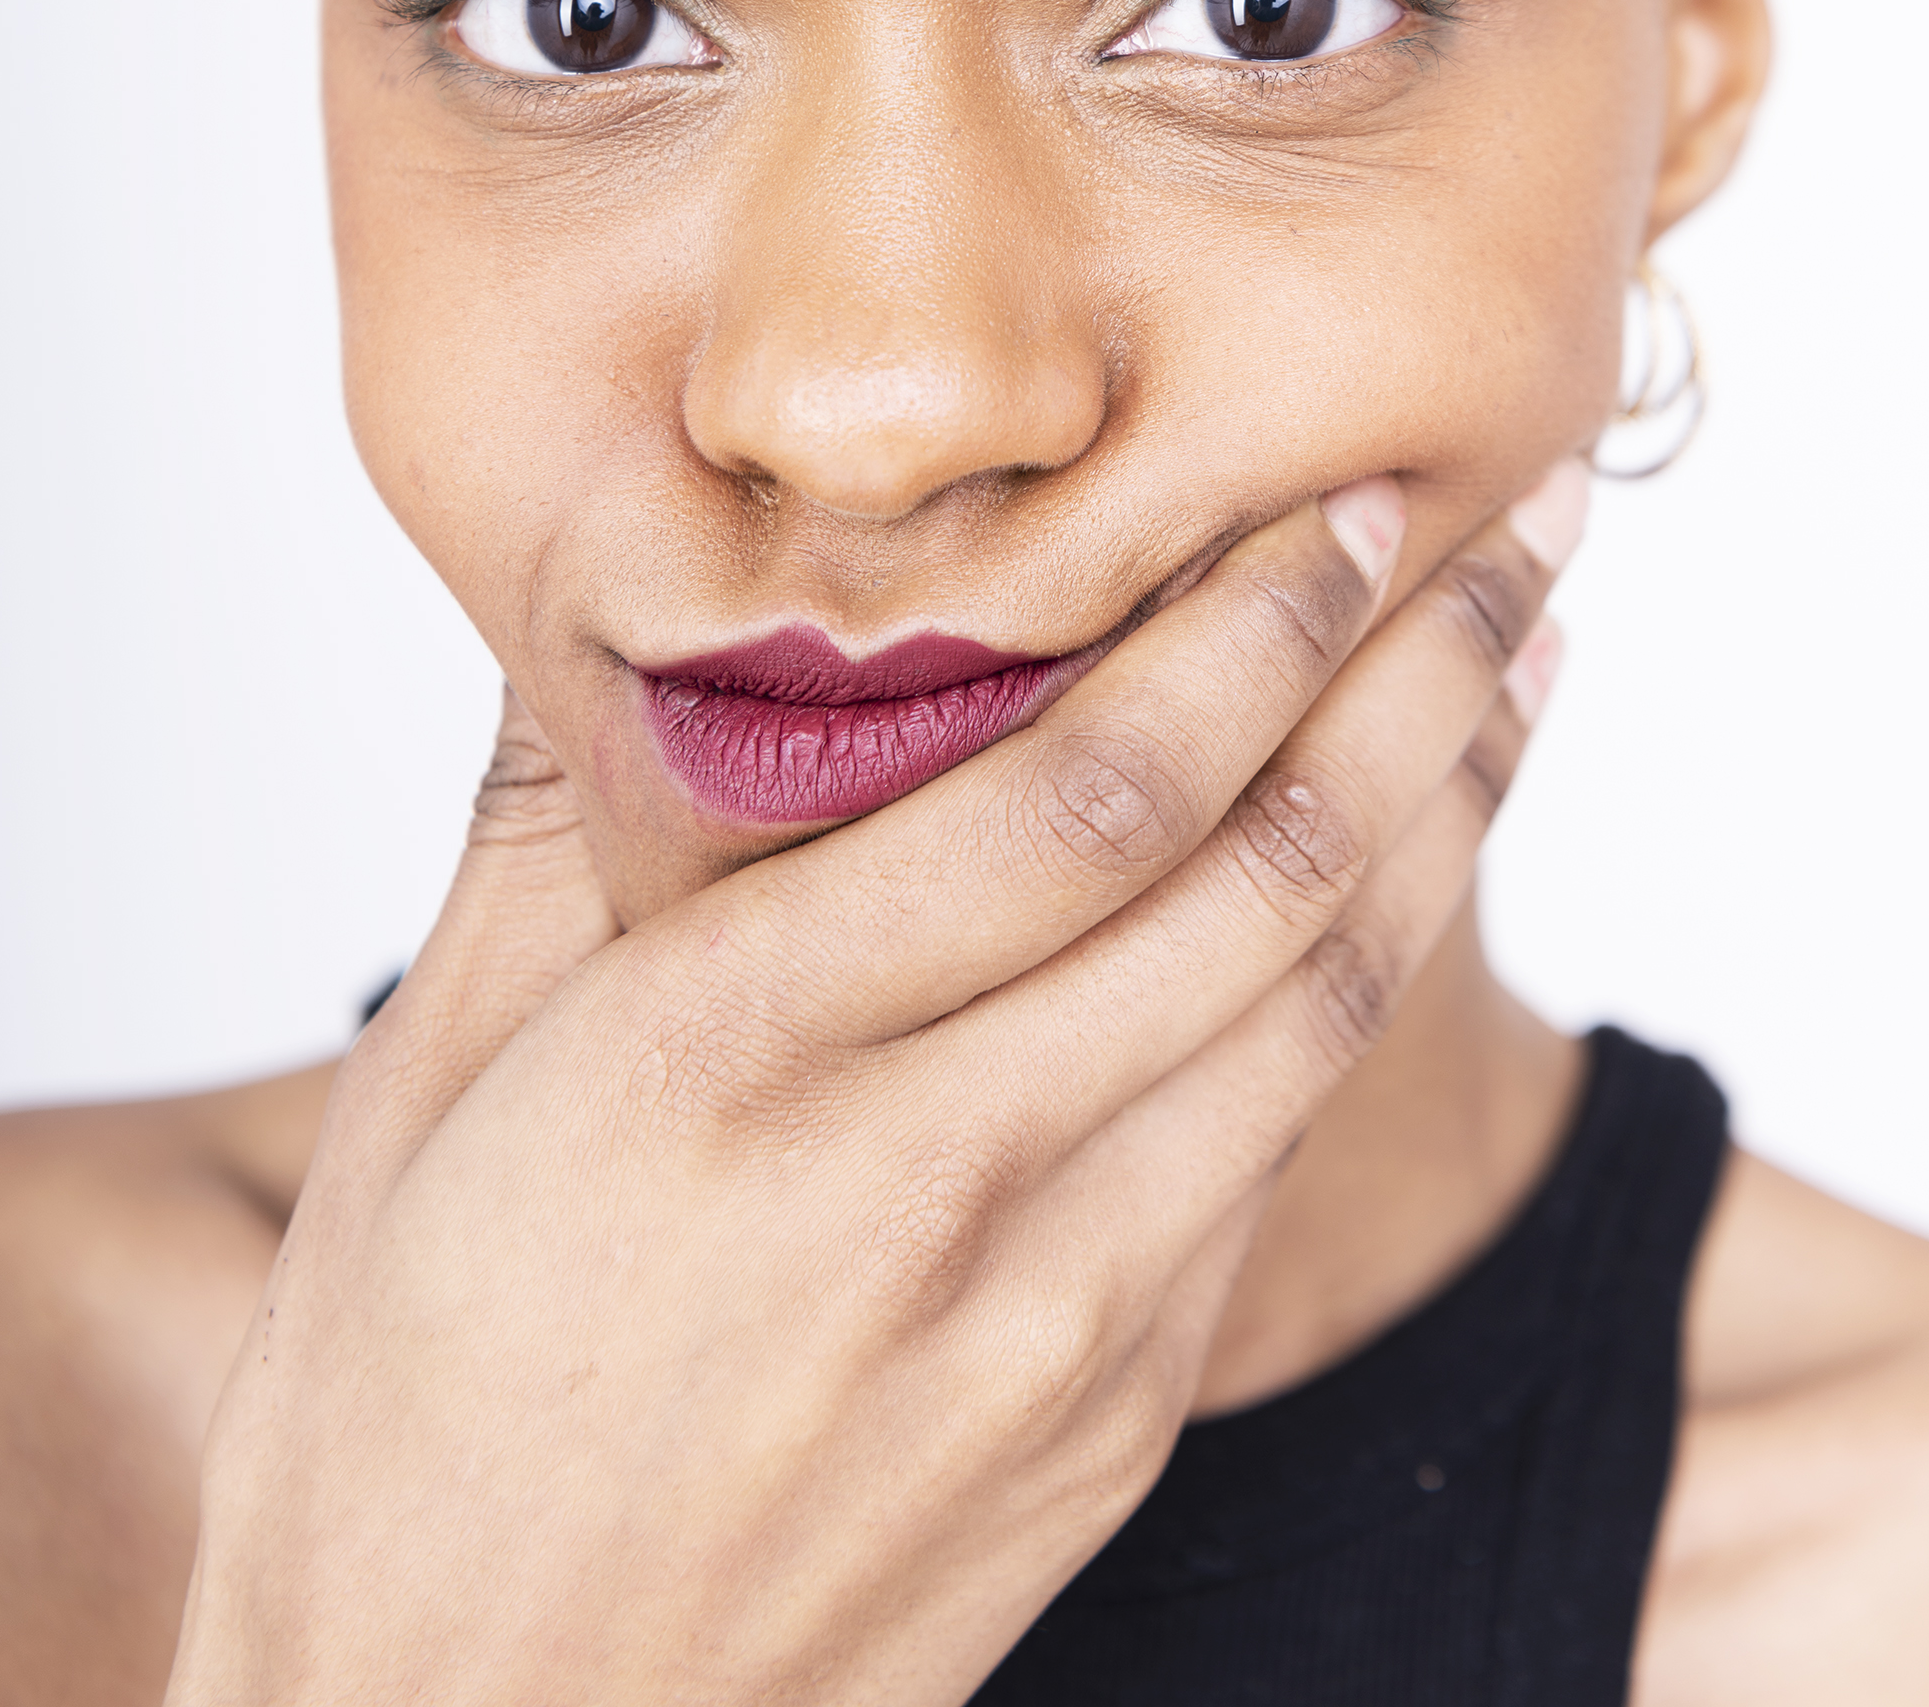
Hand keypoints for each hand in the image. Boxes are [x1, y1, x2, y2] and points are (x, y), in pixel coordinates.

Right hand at [167, 465, 1583, 1706]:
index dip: (1245, 628)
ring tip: (1520, 680)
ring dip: (1443, 823)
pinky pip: (1266, 1169)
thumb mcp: (420, 1096)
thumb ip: (546, 840)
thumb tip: (613, 623)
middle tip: (1513, 527)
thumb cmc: (408, 1422)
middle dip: (1415, 675)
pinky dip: (1355, 998)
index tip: (1339, 501)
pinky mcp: (1106, 1427)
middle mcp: (930, 1182)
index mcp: (738, 1060)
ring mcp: (1049, 1327)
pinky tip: (1392, 900)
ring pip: (1313, 1017)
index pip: (1079, 792)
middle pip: (1257, 877)